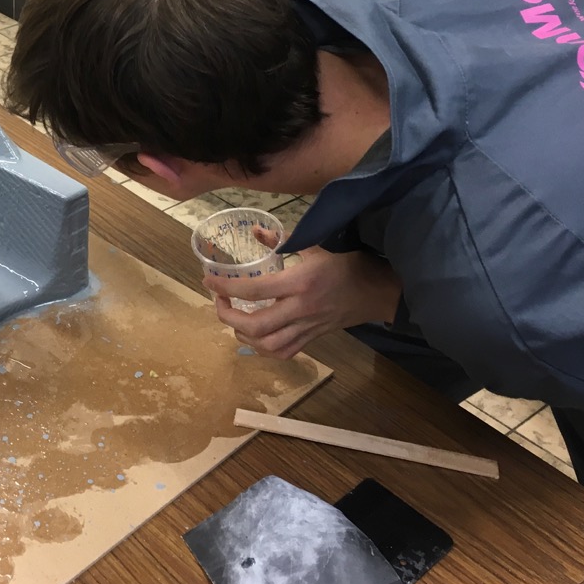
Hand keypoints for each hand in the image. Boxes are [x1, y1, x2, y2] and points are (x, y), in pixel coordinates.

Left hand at [204, 247, 400, 359]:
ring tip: (232, 319)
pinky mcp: (313, 338)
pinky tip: (253, 337)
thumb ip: (281, 240)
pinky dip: (262, 349)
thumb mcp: (314, 244)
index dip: (225, 287)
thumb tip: (253, 231)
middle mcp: (301, 309)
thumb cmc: (345, 264)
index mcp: (300, 282)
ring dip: (243, 335)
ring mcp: (307, 327)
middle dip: (228, 316)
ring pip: (268, 345)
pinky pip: (283, 352)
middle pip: (257, 325)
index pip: (254, 289)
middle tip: (218, 302)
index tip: (208, 280)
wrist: (376, 291)